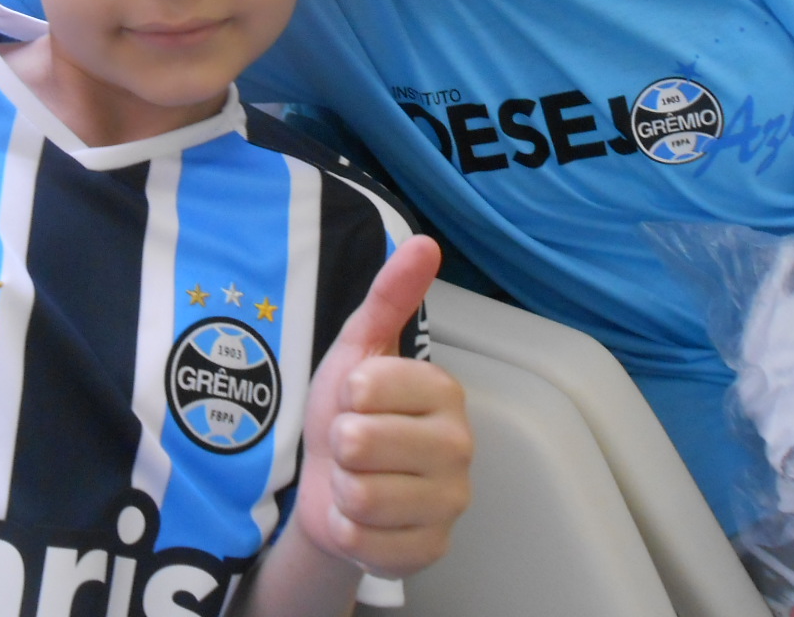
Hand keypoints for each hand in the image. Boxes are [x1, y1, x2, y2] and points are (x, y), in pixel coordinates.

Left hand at [292, 235, 471, 577]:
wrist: (332, 485)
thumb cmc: (351, 411)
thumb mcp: (359, 347)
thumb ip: (391, 296)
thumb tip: (425, 242)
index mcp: (445, 391)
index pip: (369, 385)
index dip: (347, 393)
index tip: (358, 398)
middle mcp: (461, 446)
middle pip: (362, 442)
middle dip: (341, 444)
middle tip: (355, 444)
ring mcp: (450, 502)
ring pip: (361, 493)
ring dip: (343, 487)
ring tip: (358, 479)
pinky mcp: (430, 550)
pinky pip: (365, 539)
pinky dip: (349, 530)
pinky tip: (363, 518)